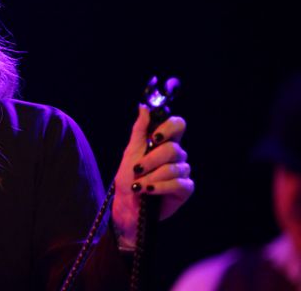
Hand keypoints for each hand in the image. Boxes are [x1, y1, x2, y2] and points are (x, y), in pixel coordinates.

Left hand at [111, 104, 193, 245]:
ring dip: (151, 176)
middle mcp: (177, 155)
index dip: (169, 128)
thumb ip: (140, 130)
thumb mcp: (130, 151)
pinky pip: (178, 183)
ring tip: (138, 184)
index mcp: (165, 142)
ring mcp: (182, 172)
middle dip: (151, 159)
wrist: (126, 205)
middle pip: (174, 148)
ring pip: (174, 167)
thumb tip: (144, 107)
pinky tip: (148, 191)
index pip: (178, 125)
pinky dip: (159, 187)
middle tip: (137, 168)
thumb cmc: (128, 177)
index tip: (155, 137)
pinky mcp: (185, 189)